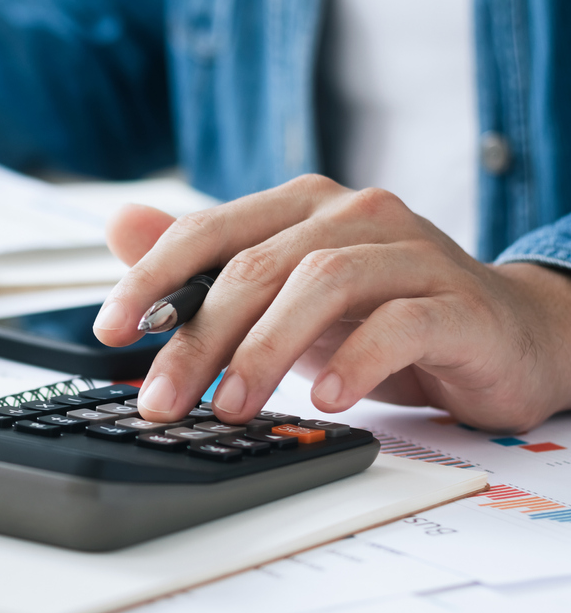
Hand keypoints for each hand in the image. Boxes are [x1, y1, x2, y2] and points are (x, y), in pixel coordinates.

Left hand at [92, 174, 570, 432]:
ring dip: (265, 351)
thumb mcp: (280, 295)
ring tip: (233, 406)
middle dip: (198, 339)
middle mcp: (354, 214)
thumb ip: (204, 263)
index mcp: (301, 207)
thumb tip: (120, 225)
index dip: (152, 278)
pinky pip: (399, 323)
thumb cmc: (378, 313)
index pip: (209, 230)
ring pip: (322, 283)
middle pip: (256, 267)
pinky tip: (325, 399)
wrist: (503, 335)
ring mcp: (410, 252)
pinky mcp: (457, 302)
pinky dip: (354, 362)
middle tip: (162, 400)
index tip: (109, 331)